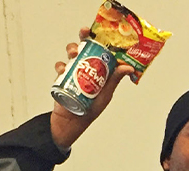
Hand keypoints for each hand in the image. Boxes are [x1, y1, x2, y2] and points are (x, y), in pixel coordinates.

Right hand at [49, 29, 136, 150]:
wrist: (73, 121)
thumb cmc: (91, 108)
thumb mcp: (106, 93)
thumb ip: (114, 79)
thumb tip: (128, 68)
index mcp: (97, 68)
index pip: (99, 50)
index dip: (99, 39)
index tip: (99, 32)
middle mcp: (85, 66)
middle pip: (84, 46)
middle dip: (83, 38)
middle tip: (84, 35)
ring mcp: (73, 70)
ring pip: (71, 53)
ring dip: (71, 49)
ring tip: (73, 53)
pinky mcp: (62, 77)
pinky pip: (60, 66)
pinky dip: (61, 65)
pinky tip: (63, 69)